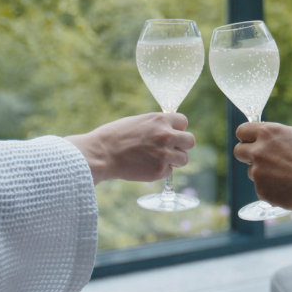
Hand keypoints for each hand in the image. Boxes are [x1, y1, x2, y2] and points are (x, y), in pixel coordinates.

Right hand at [67, 113, 194, 184]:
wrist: (102, 154)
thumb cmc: (114, 136)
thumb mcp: (138, 122)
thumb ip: (156, 125)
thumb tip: (168, 130)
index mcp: (160, 120)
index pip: (184, 121)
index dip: (178, 128)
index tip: (171, 133)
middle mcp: (166, 135)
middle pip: (190, 141)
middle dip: (182, 145)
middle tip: (171, 149)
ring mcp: (164, 154)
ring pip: (184, 159)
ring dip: (174, 160)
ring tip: (157, 160)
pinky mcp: (160, 171)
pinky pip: (170, 172)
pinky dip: (161, 172)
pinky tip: (147, 168)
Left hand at [233, 122, 291, 210]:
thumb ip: (277, 137)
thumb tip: (268, 137)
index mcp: (268, 133)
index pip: (242, 130)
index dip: (247, 137)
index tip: (251, 142)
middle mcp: (259, 151)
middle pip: (238, 151)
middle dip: (246, 155)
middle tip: (260, 160)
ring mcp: (258, 172)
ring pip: (251, 172)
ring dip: (262, 174)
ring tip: (285, 177)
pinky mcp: (261, 190)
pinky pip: (261, 188)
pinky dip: (270, 189)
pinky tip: (287, 188)